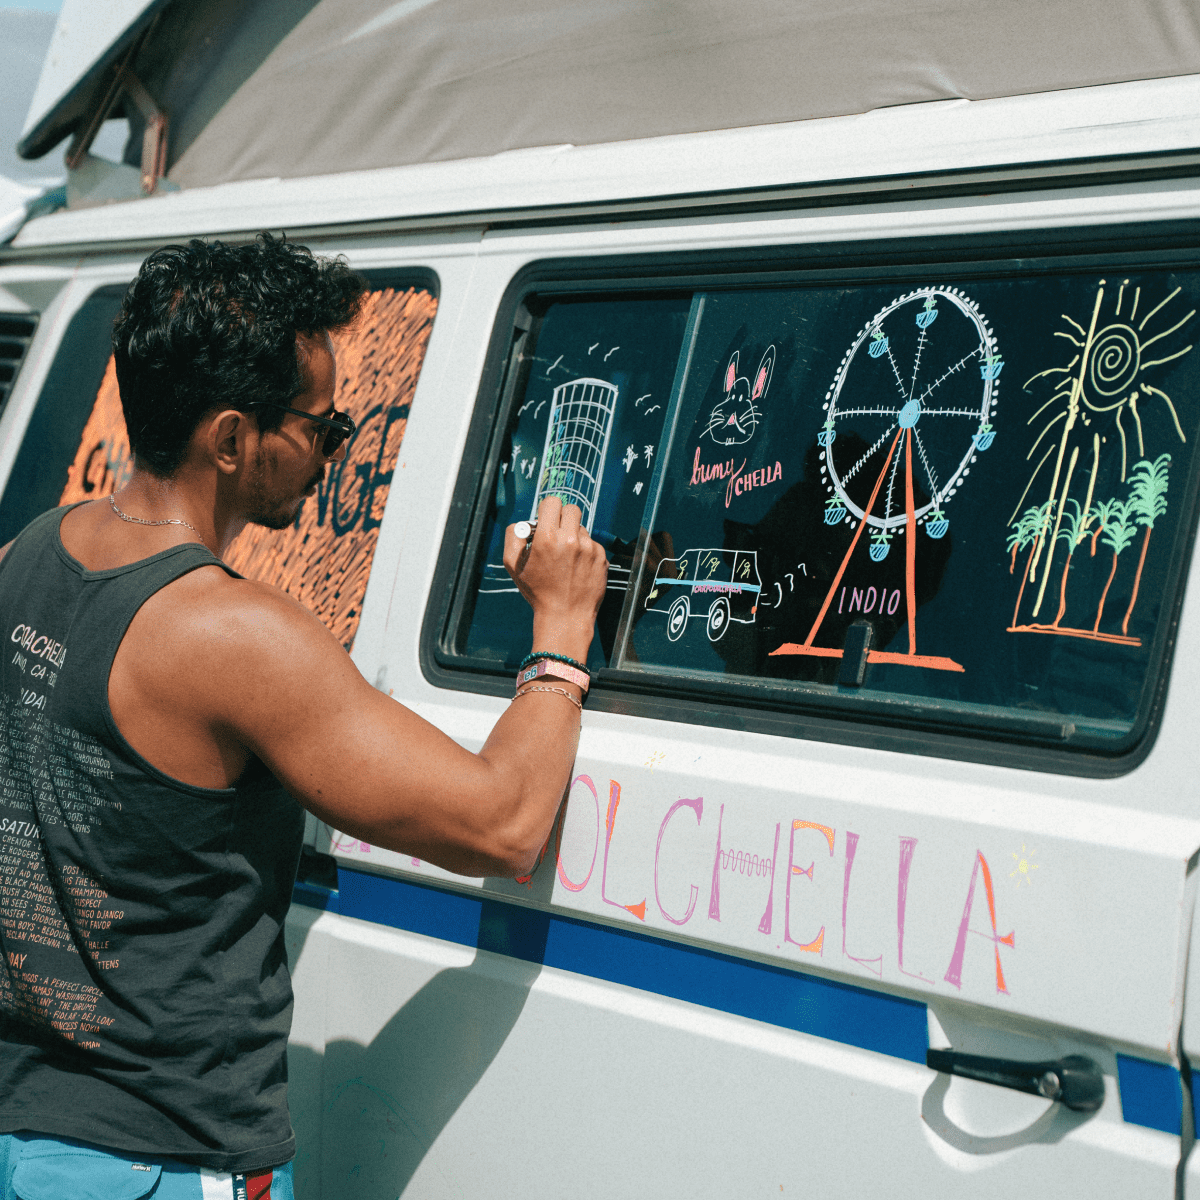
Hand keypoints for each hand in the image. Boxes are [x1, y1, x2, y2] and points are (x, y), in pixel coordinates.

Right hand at [503, 497, 607, 660]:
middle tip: (558, 533)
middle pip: (571, 509)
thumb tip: (523, 523)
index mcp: (547, 538)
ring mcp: (589, 548)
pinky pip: (592, 544)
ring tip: (566, 558)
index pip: (552, 502)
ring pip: (582, 528)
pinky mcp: (601, 557)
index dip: (548, 510)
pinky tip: (577, 567)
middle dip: (563, 518)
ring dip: (574, 536)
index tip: (547, 520)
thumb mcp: (513, 566)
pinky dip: (585, 551)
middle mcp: (570, 540)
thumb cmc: (538, 593)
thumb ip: (513, 537)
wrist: (566, 616)